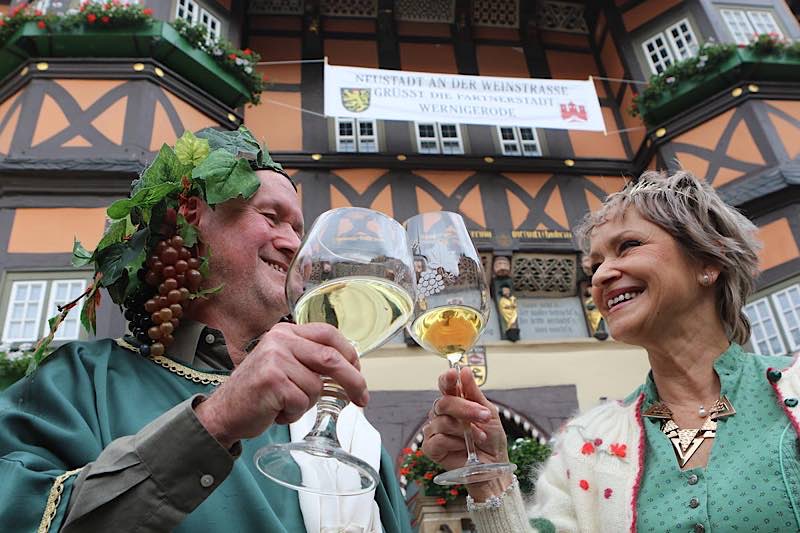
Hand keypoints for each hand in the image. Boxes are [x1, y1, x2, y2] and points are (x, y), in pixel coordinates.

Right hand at [195, 322, 366, 448]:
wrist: (223, 412)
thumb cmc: (258, 393)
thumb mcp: (283, 365)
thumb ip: (309, 360)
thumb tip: (350, 368)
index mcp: (285, 332)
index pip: (328, 333)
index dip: (349, 353)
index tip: (359, 371)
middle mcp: (280, 340)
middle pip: (331, 358)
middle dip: (353, 380)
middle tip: (362, 399)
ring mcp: (275, 359)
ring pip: (316, 387)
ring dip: (306, 403)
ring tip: (284, 404)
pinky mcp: (272, 381)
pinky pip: (302, 402)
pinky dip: (294, 414)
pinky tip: (276, 411)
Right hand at [422, 367, 509, 468]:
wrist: (494, 466)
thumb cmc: (491, 440)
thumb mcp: (488, 413)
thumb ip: (474, 393)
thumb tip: (464, 371)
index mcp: (455, 402)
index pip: (445, 385)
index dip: (447, 379)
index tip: (454, 374)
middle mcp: (442, 414)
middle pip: (444, 402)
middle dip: (465, 408)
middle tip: (482, 415)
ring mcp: (434, 430)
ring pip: (442, 421)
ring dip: (465, 430)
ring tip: (479, 438)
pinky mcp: (431, 448)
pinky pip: (437, 439)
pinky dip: (454, 442)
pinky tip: (464, 447)